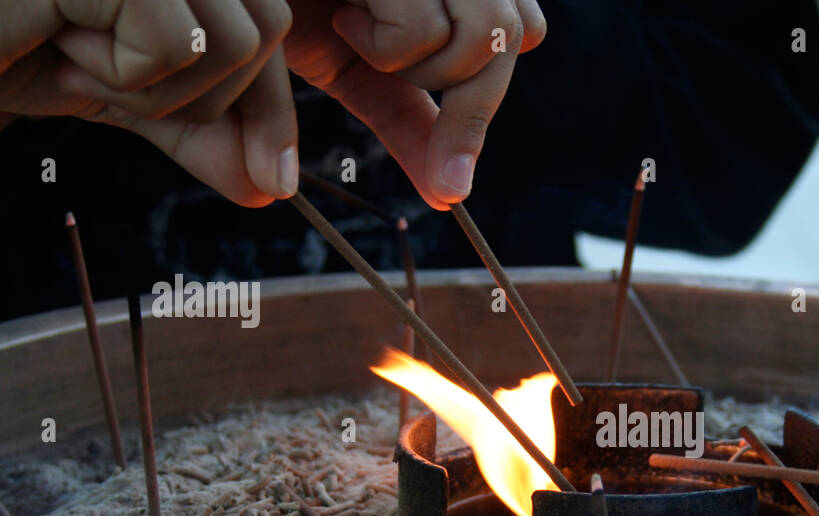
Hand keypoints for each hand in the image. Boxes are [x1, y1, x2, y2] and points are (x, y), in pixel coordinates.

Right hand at [0, 0, 296, 205]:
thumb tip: (268, 187)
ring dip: (154, 86)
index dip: (272, 106)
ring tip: (77, 56)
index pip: (268, 22)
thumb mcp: (119, 90)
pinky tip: (57, 41)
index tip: (273, 180)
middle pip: (265, 31)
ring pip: (231, 41)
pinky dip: (121, 74)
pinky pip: (174, 41)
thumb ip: (197, 127)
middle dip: (205, 97)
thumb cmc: (6, 41)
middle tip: (108, 82)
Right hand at [285, 0, 544, 207]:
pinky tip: (344, 14)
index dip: (487, 87)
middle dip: (466, 105)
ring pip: (486, 31)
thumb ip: (408, 124)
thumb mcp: (356, 70)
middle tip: (401, 107)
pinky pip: (428, 27)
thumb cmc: (287, 7)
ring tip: (361, 38)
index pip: (527, 27)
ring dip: (419, 65)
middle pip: (515, 32)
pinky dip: (385, 45)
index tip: (450, 165)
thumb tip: (448, 190)